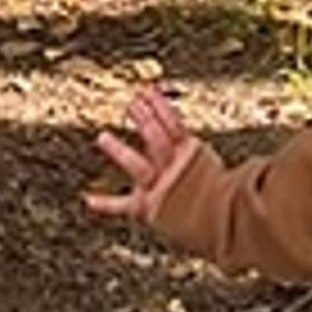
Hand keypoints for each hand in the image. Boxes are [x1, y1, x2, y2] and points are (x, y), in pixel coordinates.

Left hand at [87, 84, 204, 224]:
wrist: (222, 221)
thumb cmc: (212, 190)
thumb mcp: (204, 159)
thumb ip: (184, 141)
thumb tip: (172, 121)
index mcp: (189, 153)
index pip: (173, 124)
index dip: (159, 106)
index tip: (146, 90)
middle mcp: (173, 168)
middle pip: (157, 139)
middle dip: (143, 121)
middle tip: (131, 105)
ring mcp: (160, 187)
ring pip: (139, 167)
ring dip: (120, 151)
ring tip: (102, 137)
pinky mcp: (149, 208)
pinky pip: (124, 206)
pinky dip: (106, 204)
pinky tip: (89, 200)